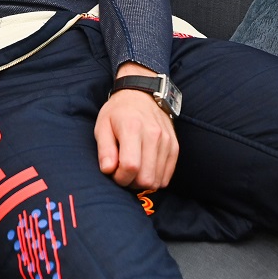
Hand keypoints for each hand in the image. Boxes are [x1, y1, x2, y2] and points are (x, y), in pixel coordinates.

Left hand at [94, 73, 177, 190]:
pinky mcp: (175, 147)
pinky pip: (167, 177)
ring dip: (143, 182)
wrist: (142, 95)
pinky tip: (144, 169)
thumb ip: (104, 149)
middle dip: (131, 183)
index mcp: (133, 128)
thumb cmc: (118, 112)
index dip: (119, 177)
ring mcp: (167, 141)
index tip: (113, 172)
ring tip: (133, 170)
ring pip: (157, 181)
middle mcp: (154, 135)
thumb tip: (108, 171)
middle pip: (146, 178)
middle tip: (122, 172)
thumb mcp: (102, 126)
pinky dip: (155, 179)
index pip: (130, 166)